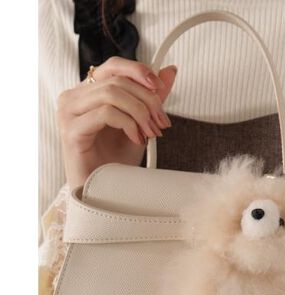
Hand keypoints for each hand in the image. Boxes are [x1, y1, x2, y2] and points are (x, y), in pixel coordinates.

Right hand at [57, 56, 176, 188]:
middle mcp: (75, 97)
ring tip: (151, 132)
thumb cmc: (116, 160)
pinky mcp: (72, 130)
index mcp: (89, 92)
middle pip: (117, 80)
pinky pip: (106, 113)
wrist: (103, 192)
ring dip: (140, 112)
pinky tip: (137, 139)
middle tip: (161, 122)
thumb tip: (169, 71)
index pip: (114, 66)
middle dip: (147, 100)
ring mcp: (69, 112)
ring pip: (112, 93)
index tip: (160, 87)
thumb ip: (151, 98)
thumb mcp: (140, 124)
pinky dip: (128, 124)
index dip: (139, 71)